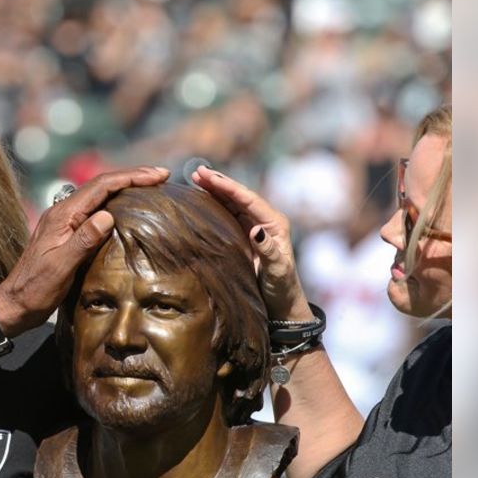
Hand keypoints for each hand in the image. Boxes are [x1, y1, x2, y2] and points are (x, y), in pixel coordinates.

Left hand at [0, 167, 169, 334]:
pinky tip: (126, 211)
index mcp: (62, 216)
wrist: (14, 304)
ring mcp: (64, 223)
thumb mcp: (60, 267)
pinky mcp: (66, 234)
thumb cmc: (35, 289)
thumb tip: (108, 215)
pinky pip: (94, 211)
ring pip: (99, 197)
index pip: (101, 186)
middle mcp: (63, 213)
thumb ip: (83, 240)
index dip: (131, 177)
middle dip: (132, 178)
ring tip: (150, 188)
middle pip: (102, 186)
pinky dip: (115, 205)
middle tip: (161, 177)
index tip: (158, 176)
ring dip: (124, 189)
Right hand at [190, 166, 311, 320]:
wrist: (282, 305)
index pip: (248, 199)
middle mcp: (264, 222)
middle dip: (219, 183)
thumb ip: (268, 250)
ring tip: (196, 179)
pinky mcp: (244, 237)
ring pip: (232, 203)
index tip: (208, 176)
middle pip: (239, 196)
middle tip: (197, 172)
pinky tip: (202, 199)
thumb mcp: (277, 270)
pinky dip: (215, 205)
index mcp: (274, 224)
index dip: (228, 186)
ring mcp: (254, 229)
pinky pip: (228, 215)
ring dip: (215, 191)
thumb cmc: (282, 288)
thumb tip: (255, 229)